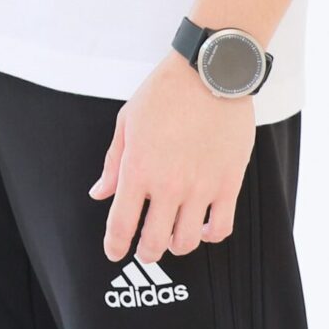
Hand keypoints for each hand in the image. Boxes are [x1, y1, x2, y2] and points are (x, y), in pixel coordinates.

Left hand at [90, 51, 255, 264]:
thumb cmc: (162, 94)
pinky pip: (221, 228)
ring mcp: (201, 188)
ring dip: (176, 245)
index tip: (112, 252)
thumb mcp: (126, 122)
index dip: (115, 244)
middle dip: (145, 252)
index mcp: (138, 169)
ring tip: (170, 238)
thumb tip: (100, 193)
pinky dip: (210, 236)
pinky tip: (203, 229)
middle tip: (143, 251)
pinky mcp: (229, 186)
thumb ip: (113, 163)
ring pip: (187, 241)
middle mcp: (169, 185)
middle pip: (155, 240)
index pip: (122, 222)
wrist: (207, 76)